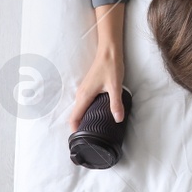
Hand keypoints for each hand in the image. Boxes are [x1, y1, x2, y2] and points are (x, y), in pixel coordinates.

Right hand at [69, 4, 126, 130]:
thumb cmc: (111, 67)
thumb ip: (116, 103)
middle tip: (90, 137)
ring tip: (94, 128)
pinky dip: (87, 111)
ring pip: (80, 109)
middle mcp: (80, 94)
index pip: (74, 117)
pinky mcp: (89, 87)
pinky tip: (98, 114)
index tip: (80, 140)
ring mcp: (83, 90)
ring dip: (84, 118)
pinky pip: (84, 103)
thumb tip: (118, 119)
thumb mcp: (115, 86)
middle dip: (80, 126)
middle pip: (76, 115)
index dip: (75, 130)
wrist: (109, 51)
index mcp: (84, 96)